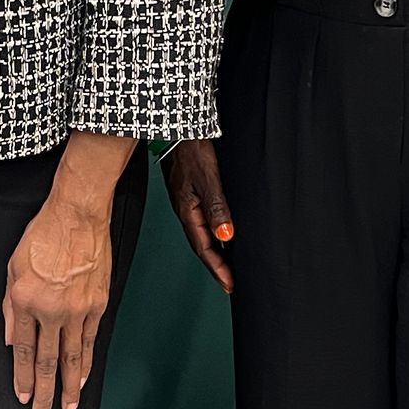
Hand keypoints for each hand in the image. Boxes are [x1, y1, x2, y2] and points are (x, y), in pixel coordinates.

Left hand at [3, 185, 114, 408]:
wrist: (77, 215)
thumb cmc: (41, 236)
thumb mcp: (12, 267)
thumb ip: (9, 307)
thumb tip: (10, 339)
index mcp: (25, 301)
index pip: (23, 351)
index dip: (22, 378)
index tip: (22, 398)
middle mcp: (52, 310)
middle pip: (47, 362)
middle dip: (43, 393)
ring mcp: (78, 309)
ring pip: (72, 357)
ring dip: (68, 386)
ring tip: (68, 408)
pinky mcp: (98, 304)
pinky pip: (90, 340)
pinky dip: (85, 362)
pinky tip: (81, 378)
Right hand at [161, 140, 233, 292]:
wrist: (178, 123)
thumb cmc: (191, 146)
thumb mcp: (207, 177)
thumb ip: (216, 206)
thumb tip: (226, 235)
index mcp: (186, 210)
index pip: (203, 247)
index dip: (217, 268)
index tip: (230, 284)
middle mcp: (184, 208)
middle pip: (200, 245)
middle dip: (215, 266)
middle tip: (230, 283)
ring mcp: (185, 200)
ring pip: (201, 233)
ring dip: (214, 251)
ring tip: (227, 266)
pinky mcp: (189, 191)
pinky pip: (201, 220)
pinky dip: (211, 233)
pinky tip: (220, 233)